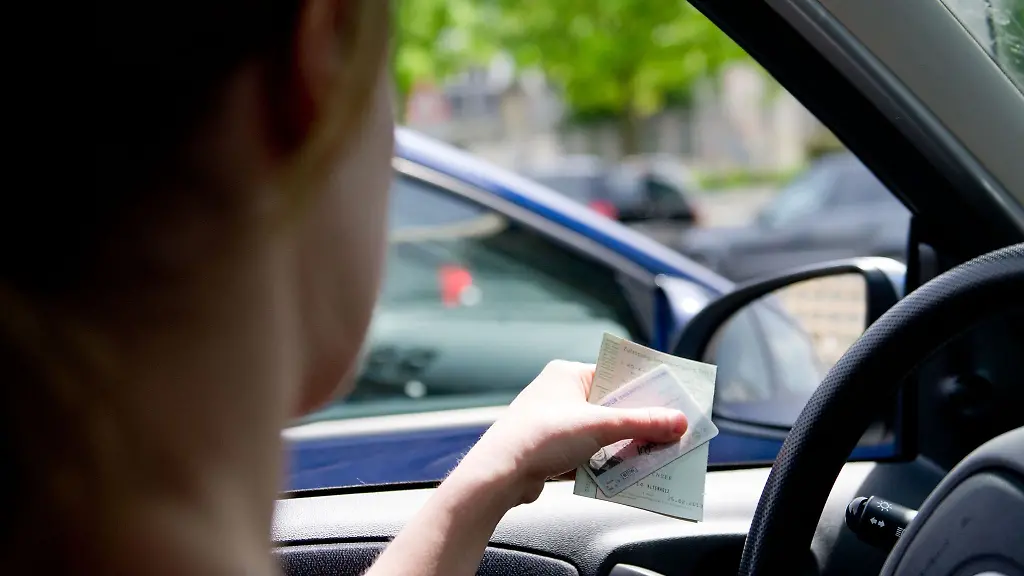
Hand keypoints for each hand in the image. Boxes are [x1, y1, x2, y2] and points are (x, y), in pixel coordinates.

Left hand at [453, 360, 686, 505]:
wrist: (499, 475)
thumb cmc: (539, 438)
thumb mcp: (599, 426)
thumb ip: (641, 423)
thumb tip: (676, 421)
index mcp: (568, 374)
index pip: (616, 373)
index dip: (646, 387)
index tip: (674, 399)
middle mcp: (561, 394)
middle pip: (613, 405)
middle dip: (640, 421)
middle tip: (671, 431)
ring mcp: (556, 423)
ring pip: (603, 432)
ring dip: (625, 444)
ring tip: (654, 454)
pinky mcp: (554, 451)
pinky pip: (590, 453)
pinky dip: (607, 462)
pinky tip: (627, 472)